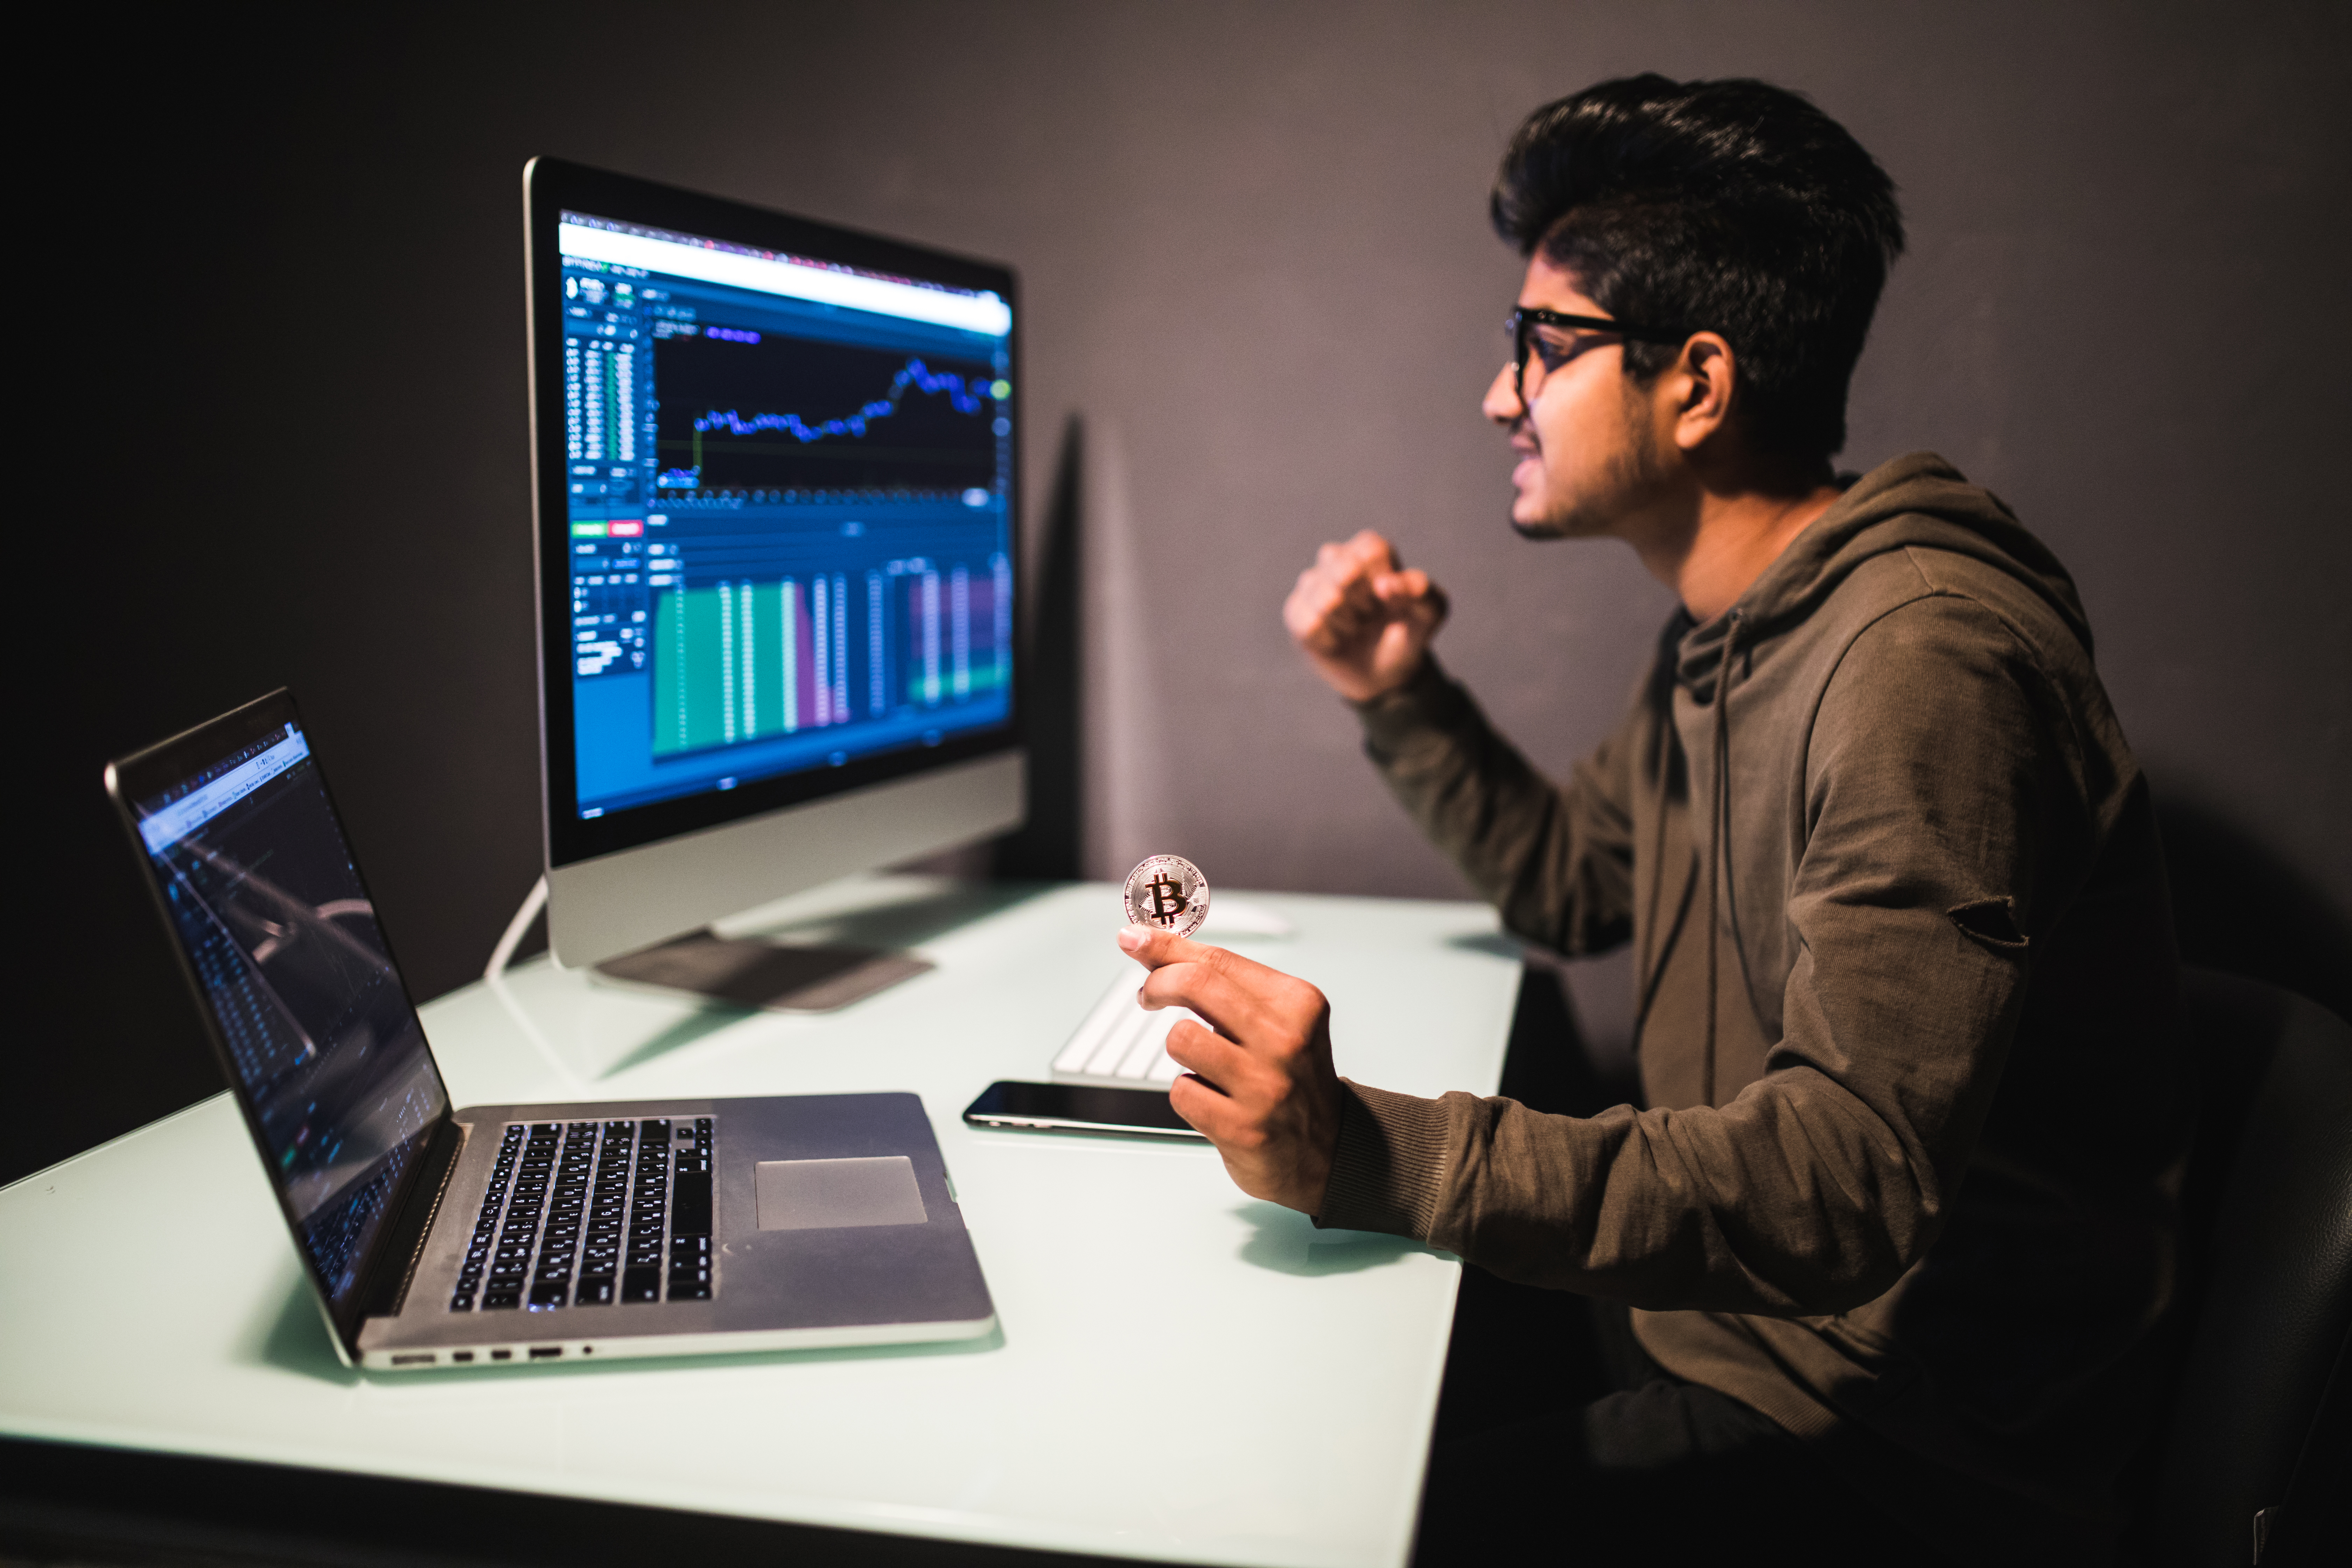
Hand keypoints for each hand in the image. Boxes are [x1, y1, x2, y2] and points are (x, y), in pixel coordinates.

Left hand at [1117, 925, 1341, 1214]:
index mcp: (1298, 1003)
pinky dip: (1189, 1094)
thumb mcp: (1273, 1017)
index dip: (1166, 948)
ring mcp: (1266, 1087)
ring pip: (1181, 1039)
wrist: (1327, 1149)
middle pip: (1196, 984)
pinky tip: (1216, 1100)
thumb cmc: (1290, 1074)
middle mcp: (1287, 1041)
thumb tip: (1146, 942)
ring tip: (1206, 1062)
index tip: (1135, 940)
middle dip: (1158, 983)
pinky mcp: (1243, 1128)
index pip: (1218, 960)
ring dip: (1182, 1049)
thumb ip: (1219, 980)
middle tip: (1149, 995)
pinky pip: (1181, 1092)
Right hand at [1283, 530, 1448, 701]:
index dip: (1383, 580)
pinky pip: (1307, 623)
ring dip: (1345, 621)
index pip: (1370, 549)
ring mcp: (1313, 584)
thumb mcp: (1431, 614)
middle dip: (1362, 600)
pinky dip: (1328, 639)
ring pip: (1322, 594)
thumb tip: (1385, 585)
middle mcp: (1339, 560)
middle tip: (1370, 615)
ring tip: (1354, 628)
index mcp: (1372, 553)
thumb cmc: (1408, 633)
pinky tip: (1336, 642)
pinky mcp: (1297, 612)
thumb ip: (1424, 593)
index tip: (1391, 600)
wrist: (1385, 674)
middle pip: (1342, 566)